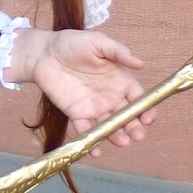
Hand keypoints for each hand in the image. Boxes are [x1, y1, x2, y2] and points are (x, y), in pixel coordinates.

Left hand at [4, 28, 154, 152]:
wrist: (44, 53)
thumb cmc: (73, 43)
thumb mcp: (98, 42)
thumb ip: (119, 52)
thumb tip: (141, 64)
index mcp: (120, 80)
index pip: (138, 98)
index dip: (146, 109)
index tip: (148, 118)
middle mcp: (110, 96)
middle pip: (126, 116)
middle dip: (134, 127)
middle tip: (138, 136)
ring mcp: (94, 106)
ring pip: (108, 125)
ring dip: (116, 135)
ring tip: (122, 142)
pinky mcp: (76, 113)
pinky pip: (85, 130)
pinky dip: (90, 140)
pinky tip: (95, 150)